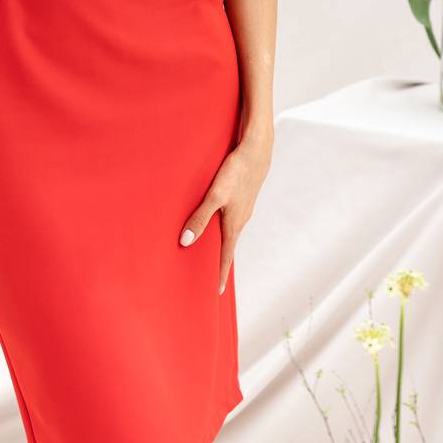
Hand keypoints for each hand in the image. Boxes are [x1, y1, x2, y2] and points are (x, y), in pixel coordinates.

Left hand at [179, 127, 272, 294]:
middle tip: (210, 279)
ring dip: (220, 244)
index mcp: (234, 224)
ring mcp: (242, 209)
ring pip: (229, 232)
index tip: (216, 292)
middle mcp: (240, 220)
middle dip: (219, 263)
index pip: (225, 256)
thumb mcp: (215, 195)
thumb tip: (185, 242)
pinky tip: (216, 221)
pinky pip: (230, 219)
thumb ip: (199, 217)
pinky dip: (222, 227)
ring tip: (210, 253)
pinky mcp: (242, 197)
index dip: (219, 274)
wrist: (257, 150)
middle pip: (227, 247)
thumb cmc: (236, 171)